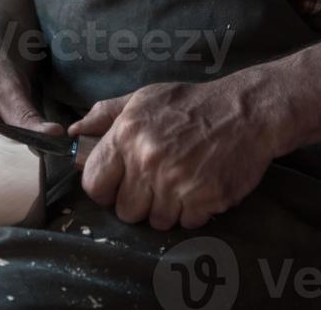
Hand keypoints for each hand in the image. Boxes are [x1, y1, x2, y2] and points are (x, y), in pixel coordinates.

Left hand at [67, 71, 277, 230]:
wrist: (246, 111)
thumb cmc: (191, 103)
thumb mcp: (144, 98)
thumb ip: (105, 114)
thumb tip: (73, 133)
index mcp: (127, 134)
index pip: (94, 183)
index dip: (104, 186)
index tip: (119, 182)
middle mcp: (148, 160)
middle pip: (125, 210)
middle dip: (139, 199)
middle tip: (157, 178)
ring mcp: (176, 183)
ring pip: (155, 221)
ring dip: (166, 207)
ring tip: (180, 179)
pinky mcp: (203, 200)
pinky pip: (185, 223)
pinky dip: (192, 211)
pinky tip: (199, 185)